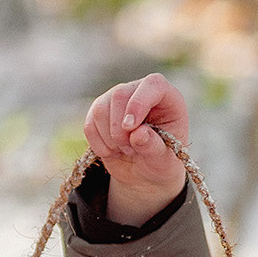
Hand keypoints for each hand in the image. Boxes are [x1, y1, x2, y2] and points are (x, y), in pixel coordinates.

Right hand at [83, 73, 188, 225]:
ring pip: (101, 109)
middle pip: (120, 94)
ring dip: (110, 138)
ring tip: (126, 151)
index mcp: (168, 99)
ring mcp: (118, 99)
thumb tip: (138, 134)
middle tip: (131, 150)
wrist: (146, 172)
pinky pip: (89, 124)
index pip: (153, 84)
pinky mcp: (100, 111)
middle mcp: (141, 91)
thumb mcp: (165, 161)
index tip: (131, 127)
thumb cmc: (161, 162)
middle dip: (120, 129)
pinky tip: (112, 152)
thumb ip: (154, 147)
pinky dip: (98, 144)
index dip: (139, 102)